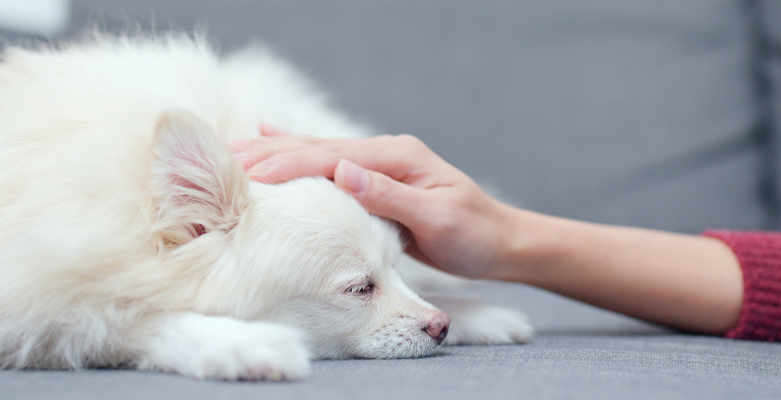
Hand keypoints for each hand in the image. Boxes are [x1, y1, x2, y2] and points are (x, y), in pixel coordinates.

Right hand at [230, 126, 514, 278]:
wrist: (499, 242)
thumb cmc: (473, 235)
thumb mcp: (437, 219)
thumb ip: (390, 196)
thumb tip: (343, 172)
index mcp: (397, 158)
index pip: (330, 157)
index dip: (287, 163)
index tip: (247, 172)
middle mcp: (385, 154)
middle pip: (317, 149)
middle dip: (270, 154)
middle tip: (223, 161)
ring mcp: (380, 165)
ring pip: (318, 154)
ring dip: (276, 152)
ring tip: (235, 151)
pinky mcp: (378, 181)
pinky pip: (330, 166)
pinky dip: (299, 155)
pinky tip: (275, 142)